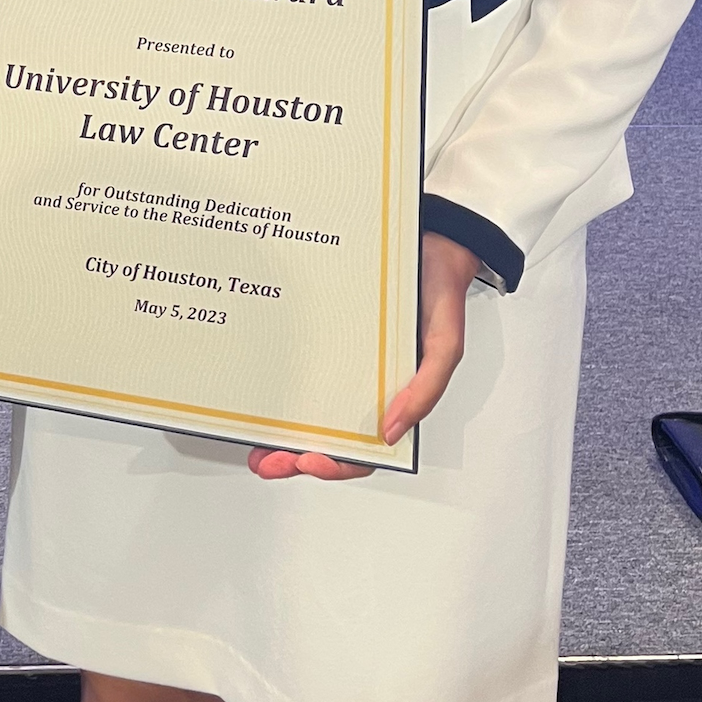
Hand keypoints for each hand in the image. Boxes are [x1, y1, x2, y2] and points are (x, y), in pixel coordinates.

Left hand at [247, 233, 480, 483]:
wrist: (431, 237)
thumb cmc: (439, 292)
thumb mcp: (444, 345)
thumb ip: (426, 389)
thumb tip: (390, 433)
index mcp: (394, 395)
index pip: (364, 448)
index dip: (338, 464)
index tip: (309, 462)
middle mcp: (364, 382)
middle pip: (329, 435)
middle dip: (295, 457)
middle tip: (268, 462)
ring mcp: (341, 358)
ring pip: (309, 408)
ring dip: (282, 433)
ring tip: (256, 445)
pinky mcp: (323, 330)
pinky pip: (301, 362)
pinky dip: (282, 383)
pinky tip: (259, 390)